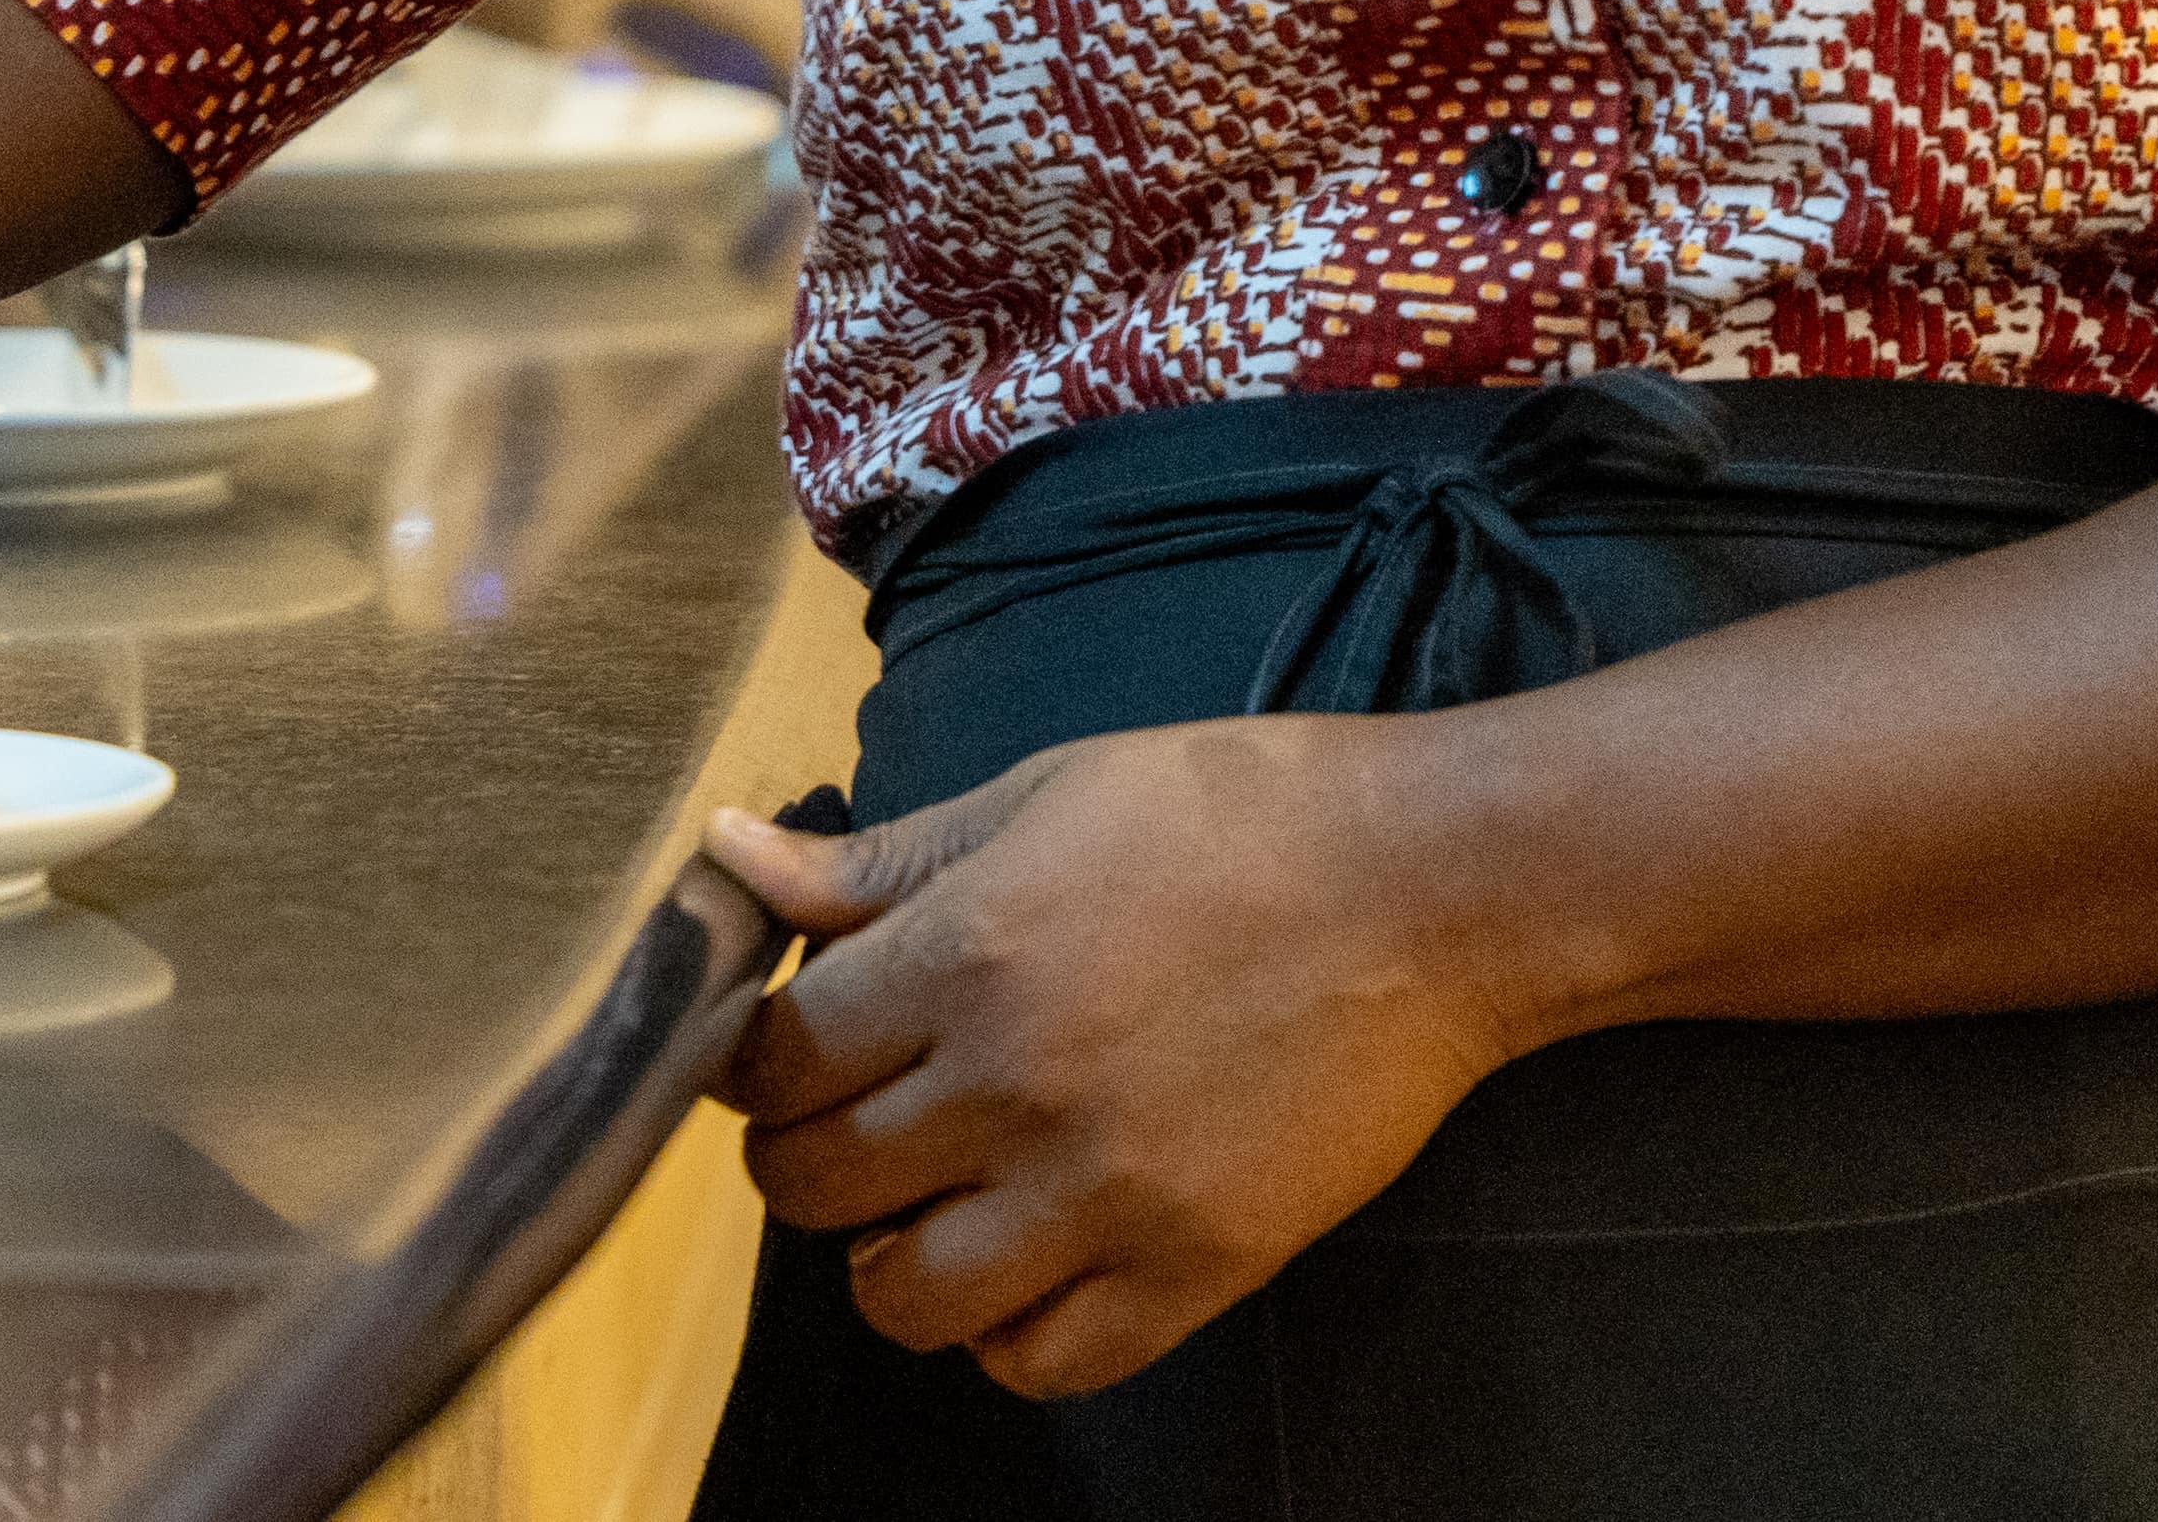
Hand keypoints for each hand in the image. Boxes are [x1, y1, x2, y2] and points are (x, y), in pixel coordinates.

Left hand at [706, 717, 1515, 1400]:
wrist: (1430, 889)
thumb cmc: (1235, 814)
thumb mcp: (1037, 796)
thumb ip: (875, 861)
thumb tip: (727, 857)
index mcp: (965, 954)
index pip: (772, 1063)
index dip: (756, 1064)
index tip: (786, 1053)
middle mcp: (1016, 1086)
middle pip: (814, 1186)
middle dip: (806, 1158)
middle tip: (854, 1121)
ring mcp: (1105, 1193)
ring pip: (905, 1299)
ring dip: (890, 1258)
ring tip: (931, 1199)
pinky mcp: (1194, 1267)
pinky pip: (1041, 1362)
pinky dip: (1005, 1333)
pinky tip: (1023, 1260)